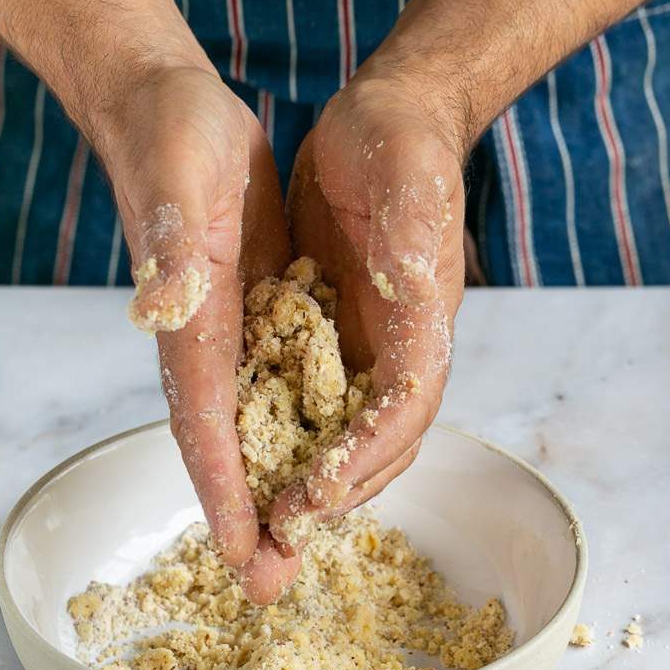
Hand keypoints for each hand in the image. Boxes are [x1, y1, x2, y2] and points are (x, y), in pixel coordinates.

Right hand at [98, 65, 289, 567]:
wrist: (170, 113)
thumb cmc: (169, 141)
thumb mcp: (178, 182)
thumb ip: (169, 250)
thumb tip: (158, 310)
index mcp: (193, 324)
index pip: (203, 424)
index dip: (221, 491)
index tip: (240, 553)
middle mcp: (208, 342)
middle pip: (227, 446)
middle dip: (247, 516)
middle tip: (269, 586)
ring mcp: (232, 331)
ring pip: (255, 427)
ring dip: (271, 488)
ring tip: (295, 548)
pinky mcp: (255, 312)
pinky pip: (275, 388)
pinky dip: (290, 434)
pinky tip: (314, 464)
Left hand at [243, 67, 466, 602]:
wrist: (390, 119)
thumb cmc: (405, 145)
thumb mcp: (410, 183)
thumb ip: (410, 247)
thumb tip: (406, 304)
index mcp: (421, 324)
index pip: (403, 414)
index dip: (361, 461)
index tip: (312, 497)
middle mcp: (395, 349)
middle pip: (376, 448)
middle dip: (328, 500)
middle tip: (274, 550)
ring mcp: (363, 346)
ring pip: (340, 437)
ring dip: (305, 489)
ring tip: (257, 536)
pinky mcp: (331, 333)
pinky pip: (310, 403)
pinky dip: (287, 445)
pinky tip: (248, 471)